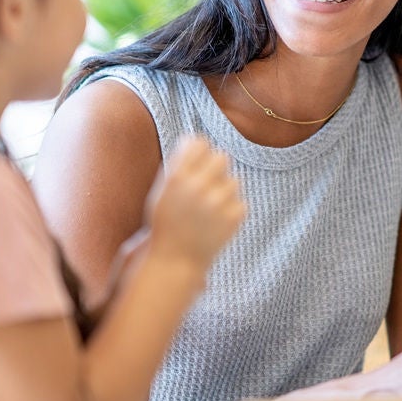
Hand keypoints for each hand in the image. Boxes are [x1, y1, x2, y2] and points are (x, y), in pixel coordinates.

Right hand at [136, 136, 245, 272]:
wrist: (174, 262)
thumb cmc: (166, 224)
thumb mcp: (162, 192)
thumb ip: (177, 165)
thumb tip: (194, 139)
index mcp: (177, 177)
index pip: (200, 144)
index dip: (201, 152)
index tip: (199, 162)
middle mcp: (198, 186)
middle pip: (221, 158)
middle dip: (216, 170)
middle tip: (208, 186)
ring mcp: (217, 202)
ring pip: (233, 181)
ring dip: (224, 192)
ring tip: (209, 211)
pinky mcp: (234, 217)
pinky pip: (239, 202)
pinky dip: (230, 211)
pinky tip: (216, 224)